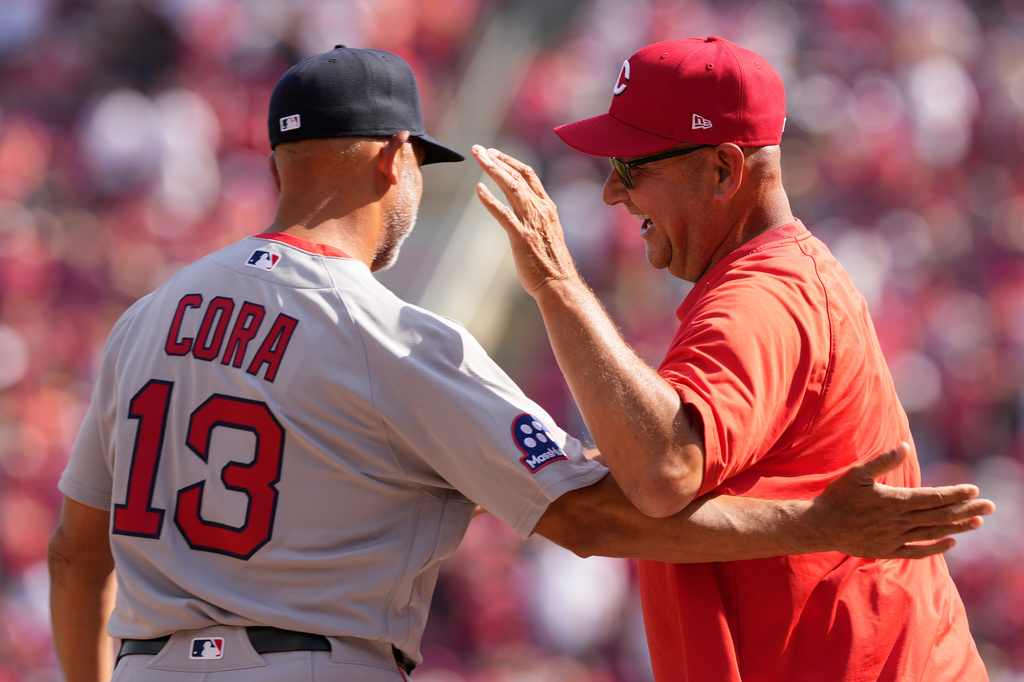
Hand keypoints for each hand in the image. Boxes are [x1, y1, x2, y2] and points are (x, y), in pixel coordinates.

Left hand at [471, 145, 578, 296]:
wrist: (559, 284)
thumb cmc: (552, 264)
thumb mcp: (547, 233)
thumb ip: (536, 219)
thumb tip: (524, 213)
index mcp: (547, 207)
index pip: (529, 175)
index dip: (510, 161)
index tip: (494, 153)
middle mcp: (540, 210)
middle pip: (517, 176)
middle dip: (496, 160)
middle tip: (478, 149)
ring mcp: (531, 223)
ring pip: (511, 187)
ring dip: (492, 170)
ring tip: (477, 158)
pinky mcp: (521, 237)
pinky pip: (503, 214)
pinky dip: (490, 200)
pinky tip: (479, 189)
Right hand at [810, 442, 994, 558]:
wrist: (821, 525)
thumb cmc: (838, 496)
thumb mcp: (857, 473)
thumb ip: (883, 461)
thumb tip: (905, 447)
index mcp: (895, 501)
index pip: (933, 497)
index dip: (955, 494)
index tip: (974, 490)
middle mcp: (900, 521)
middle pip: (940, 515)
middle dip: (966, 509)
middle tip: (990, 506)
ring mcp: (896, 537)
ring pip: (933, 531)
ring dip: (957, 526)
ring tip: (978, 522)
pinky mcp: (889, 550)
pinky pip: (918, 550)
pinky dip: (936, 547)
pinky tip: (951, 543)